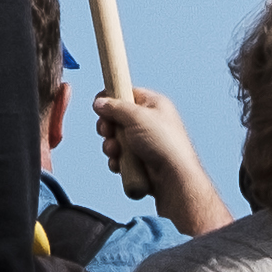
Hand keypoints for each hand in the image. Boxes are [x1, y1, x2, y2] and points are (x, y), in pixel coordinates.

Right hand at [91, 84, 232, 237]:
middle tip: (107, 131)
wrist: (173, 178)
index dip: (111, 98)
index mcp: (153, 105)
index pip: (127, 93)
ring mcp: (144, 143)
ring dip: (111, 145)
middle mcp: (149, 122)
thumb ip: (115, 107)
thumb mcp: (136, 116)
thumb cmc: (162, 144)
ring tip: (116, 151)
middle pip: (117, 117)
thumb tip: (99, 102)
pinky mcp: (139, 160)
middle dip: (108, 126)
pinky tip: (120, 164)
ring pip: (116, 139)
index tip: (98, 104)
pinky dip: (116, 160)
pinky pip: (119, 156)